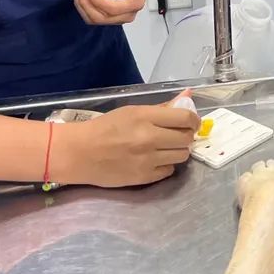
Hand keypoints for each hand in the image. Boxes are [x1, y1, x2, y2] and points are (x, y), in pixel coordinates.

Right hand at [54, 96, 200, 187]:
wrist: (79, 153)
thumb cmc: (104, 127)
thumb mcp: (132, 111)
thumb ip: (162, 107)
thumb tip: (188, 96)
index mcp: (145, 117)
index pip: (185, 119)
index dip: (194, 120)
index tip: (192, 123)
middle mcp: (149, 138)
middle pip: (186, 138)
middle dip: (186, 136)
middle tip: (177, 135)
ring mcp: (147, 160)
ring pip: (182, 156)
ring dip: (178, 151)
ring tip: (166, 147)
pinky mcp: (143, 177)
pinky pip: (169, 171)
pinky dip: (166, 165)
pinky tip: (156, 160)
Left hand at [74, 0, 147, 25]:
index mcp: (136, 2)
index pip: (113, 9)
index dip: (97, 0)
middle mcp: (129, 15)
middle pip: (102, 17)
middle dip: (87, 4)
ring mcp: (119, 18)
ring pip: (95, 20)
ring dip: (83, 7)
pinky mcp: (111, 18)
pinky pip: (93, 18)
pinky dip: (84, 8)